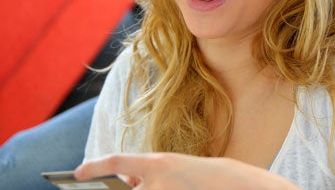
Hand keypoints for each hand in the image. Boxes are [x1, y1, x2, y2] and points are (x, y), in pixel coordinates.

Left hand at [75, 153, 298, 189]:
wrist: (241, 186)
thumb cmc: (209, 177)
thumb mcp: (178, 168)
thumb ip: (152, 174)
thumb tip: (128, 182)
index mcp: (160, 163)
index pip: (116, 162)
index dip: (94, 166)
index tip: (77, 172)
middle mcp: (157, 181)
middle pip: (124, 189)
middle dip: (119, 188)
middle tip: (103, 184)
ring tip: (146, 184)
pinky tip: (153, 187)